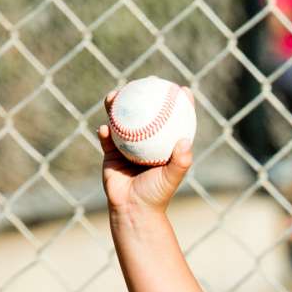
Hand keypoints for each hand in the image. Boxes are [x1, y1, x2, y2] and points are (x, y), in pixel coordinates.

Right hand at [99, 94, 192, 215]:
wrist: (133, 210)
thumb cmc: (156, 195)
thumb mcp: (170, 178)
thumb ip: (180, 161)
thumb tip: (186, 141)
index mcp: (162, 144)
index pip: (172, 119)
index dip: (178, 102)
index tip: (181, 89)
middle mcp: (145, 141)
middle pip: (144, 111)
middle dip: (143, 93)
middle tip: (145, 82)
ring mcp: (127, 145)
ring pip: (121, 119)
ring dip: (117, 105)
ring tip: (115, 96)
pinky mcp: (111, 153)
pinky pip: (107, 138)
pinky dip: (105, 132)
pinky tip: (105, 128)